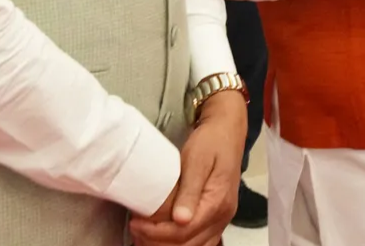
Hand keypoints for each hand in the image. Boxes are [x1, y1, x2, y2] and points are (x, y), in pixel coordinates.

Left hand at [129, 94, 246, 245]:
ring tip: (145, 236)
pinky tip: (163, 238)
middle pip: (188, 244)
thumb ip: (190, 190)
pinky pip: (201, 241)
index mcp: (217, 202)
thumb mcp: (197, 159)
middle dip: (158, 242)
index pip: (184, 231)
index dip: (156, 233)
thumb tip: (180, 220)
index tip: (136, 223)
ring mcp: (222, 218)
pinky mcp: (218, 216)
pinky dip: (181, 244)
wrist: (228, 130)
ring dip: (169, 245)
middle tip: (136, 229)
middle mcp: (223, 215)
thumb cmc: (211, 141)